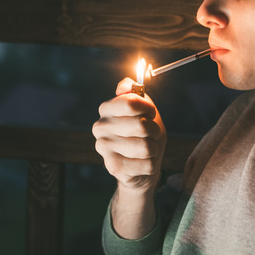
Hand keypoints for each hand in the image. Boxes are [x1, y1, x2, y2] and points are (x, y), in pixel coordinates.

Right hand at [92, 78, 166, 193]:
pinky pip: (146, 164)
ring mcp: (103, 147)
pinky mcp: (112, 167)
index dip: (148, 108)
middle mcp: (100, 127)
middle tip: (151, 133)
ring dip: (154, 148)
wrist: (143, 161)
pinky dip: (151, 164)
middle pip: (141, 125)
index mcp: (106, 109)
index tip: (150, 112)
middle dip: (154, 130)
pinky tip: (141, 162)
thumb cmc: (145, 132)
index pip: (130, 102)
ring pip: (145, 146)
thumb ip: (134, 91)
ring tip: (147, 148)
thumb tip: (123, 87)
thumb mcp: (144, 108)